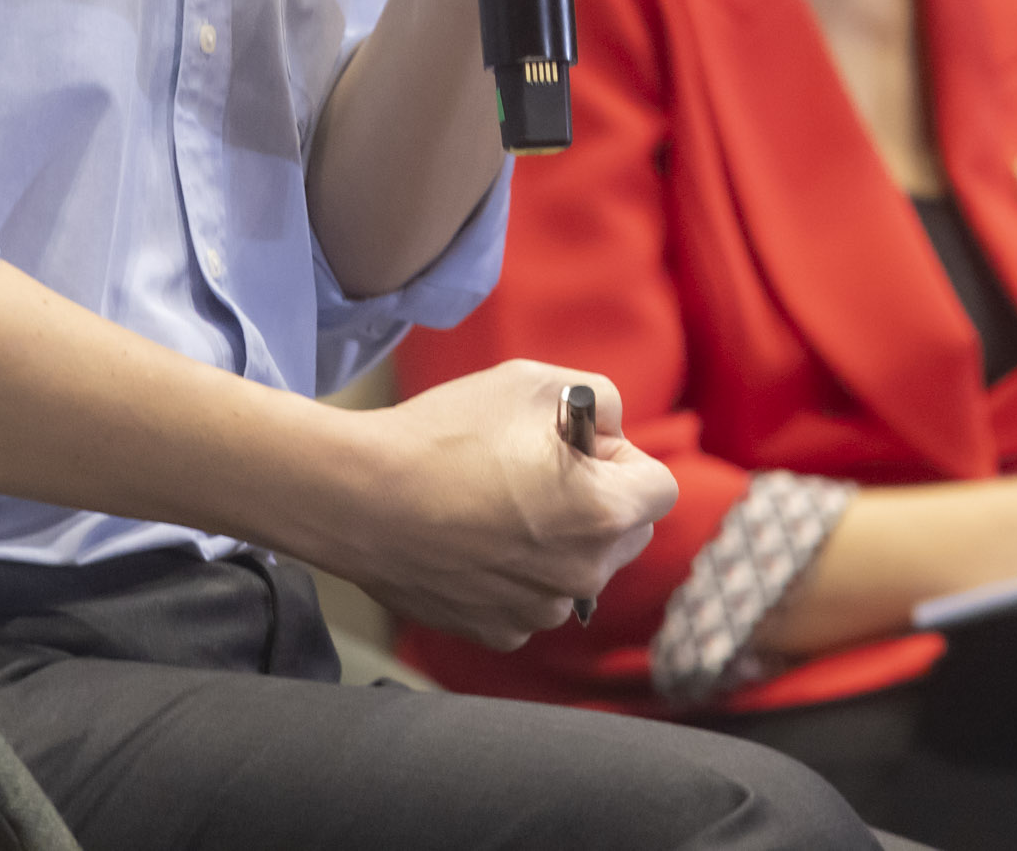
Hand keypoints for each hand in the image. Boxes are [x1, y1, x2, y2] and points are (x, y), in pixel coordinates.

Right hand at [314, 359, 672, 647]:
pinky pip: (530, 601)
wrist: (358, 499)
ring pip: (576, 569)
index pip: (658, 487)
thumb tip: (612, 431)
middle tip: (535, 473)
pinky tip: (471, 543)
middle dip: (597, 503)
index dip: (621, 460)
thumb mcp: (533, 383)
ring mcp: (540, 612)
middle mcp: (583, 573)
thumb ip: (602, 400)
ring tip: (493, 506)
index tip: (578, 449)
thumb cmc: (445, 435)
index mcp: (603, 512)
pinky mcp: (499, 632)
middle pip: (624, 534)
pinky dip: (514, 577)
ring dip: (556, 543)